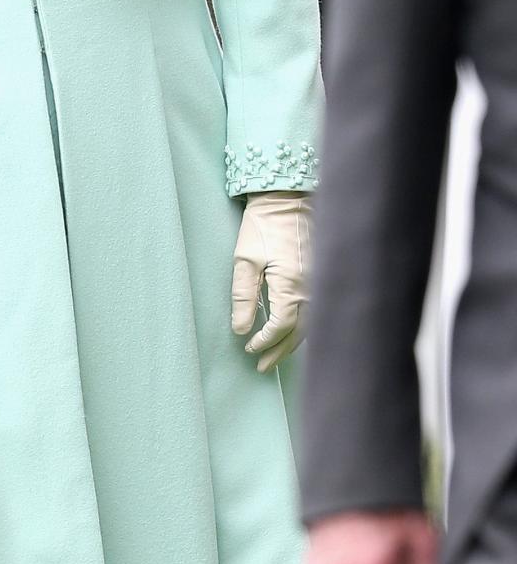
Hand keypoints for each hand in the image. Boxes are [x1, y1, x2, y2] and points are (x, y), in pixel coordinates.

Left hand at [231, 192, 310, 371]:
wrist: (288, 198)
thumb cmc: (264, 224)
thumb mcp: (245, 258)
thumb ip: (243, 295)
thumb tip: (240, 328)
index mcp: (291, 284)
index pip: (281, 325)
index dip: (266, 341)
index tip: (250, 348)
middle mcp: (311, 287)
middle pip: (298, 331)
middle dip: (279, 350)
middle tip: (262, 366)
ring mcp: (320, 282)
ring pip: (310, 324)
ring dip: (292, 343)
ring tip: (274, 357)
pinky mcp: (322, 275)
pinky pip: (316, 310)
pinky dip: (304, 327)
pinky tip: (292, 334)